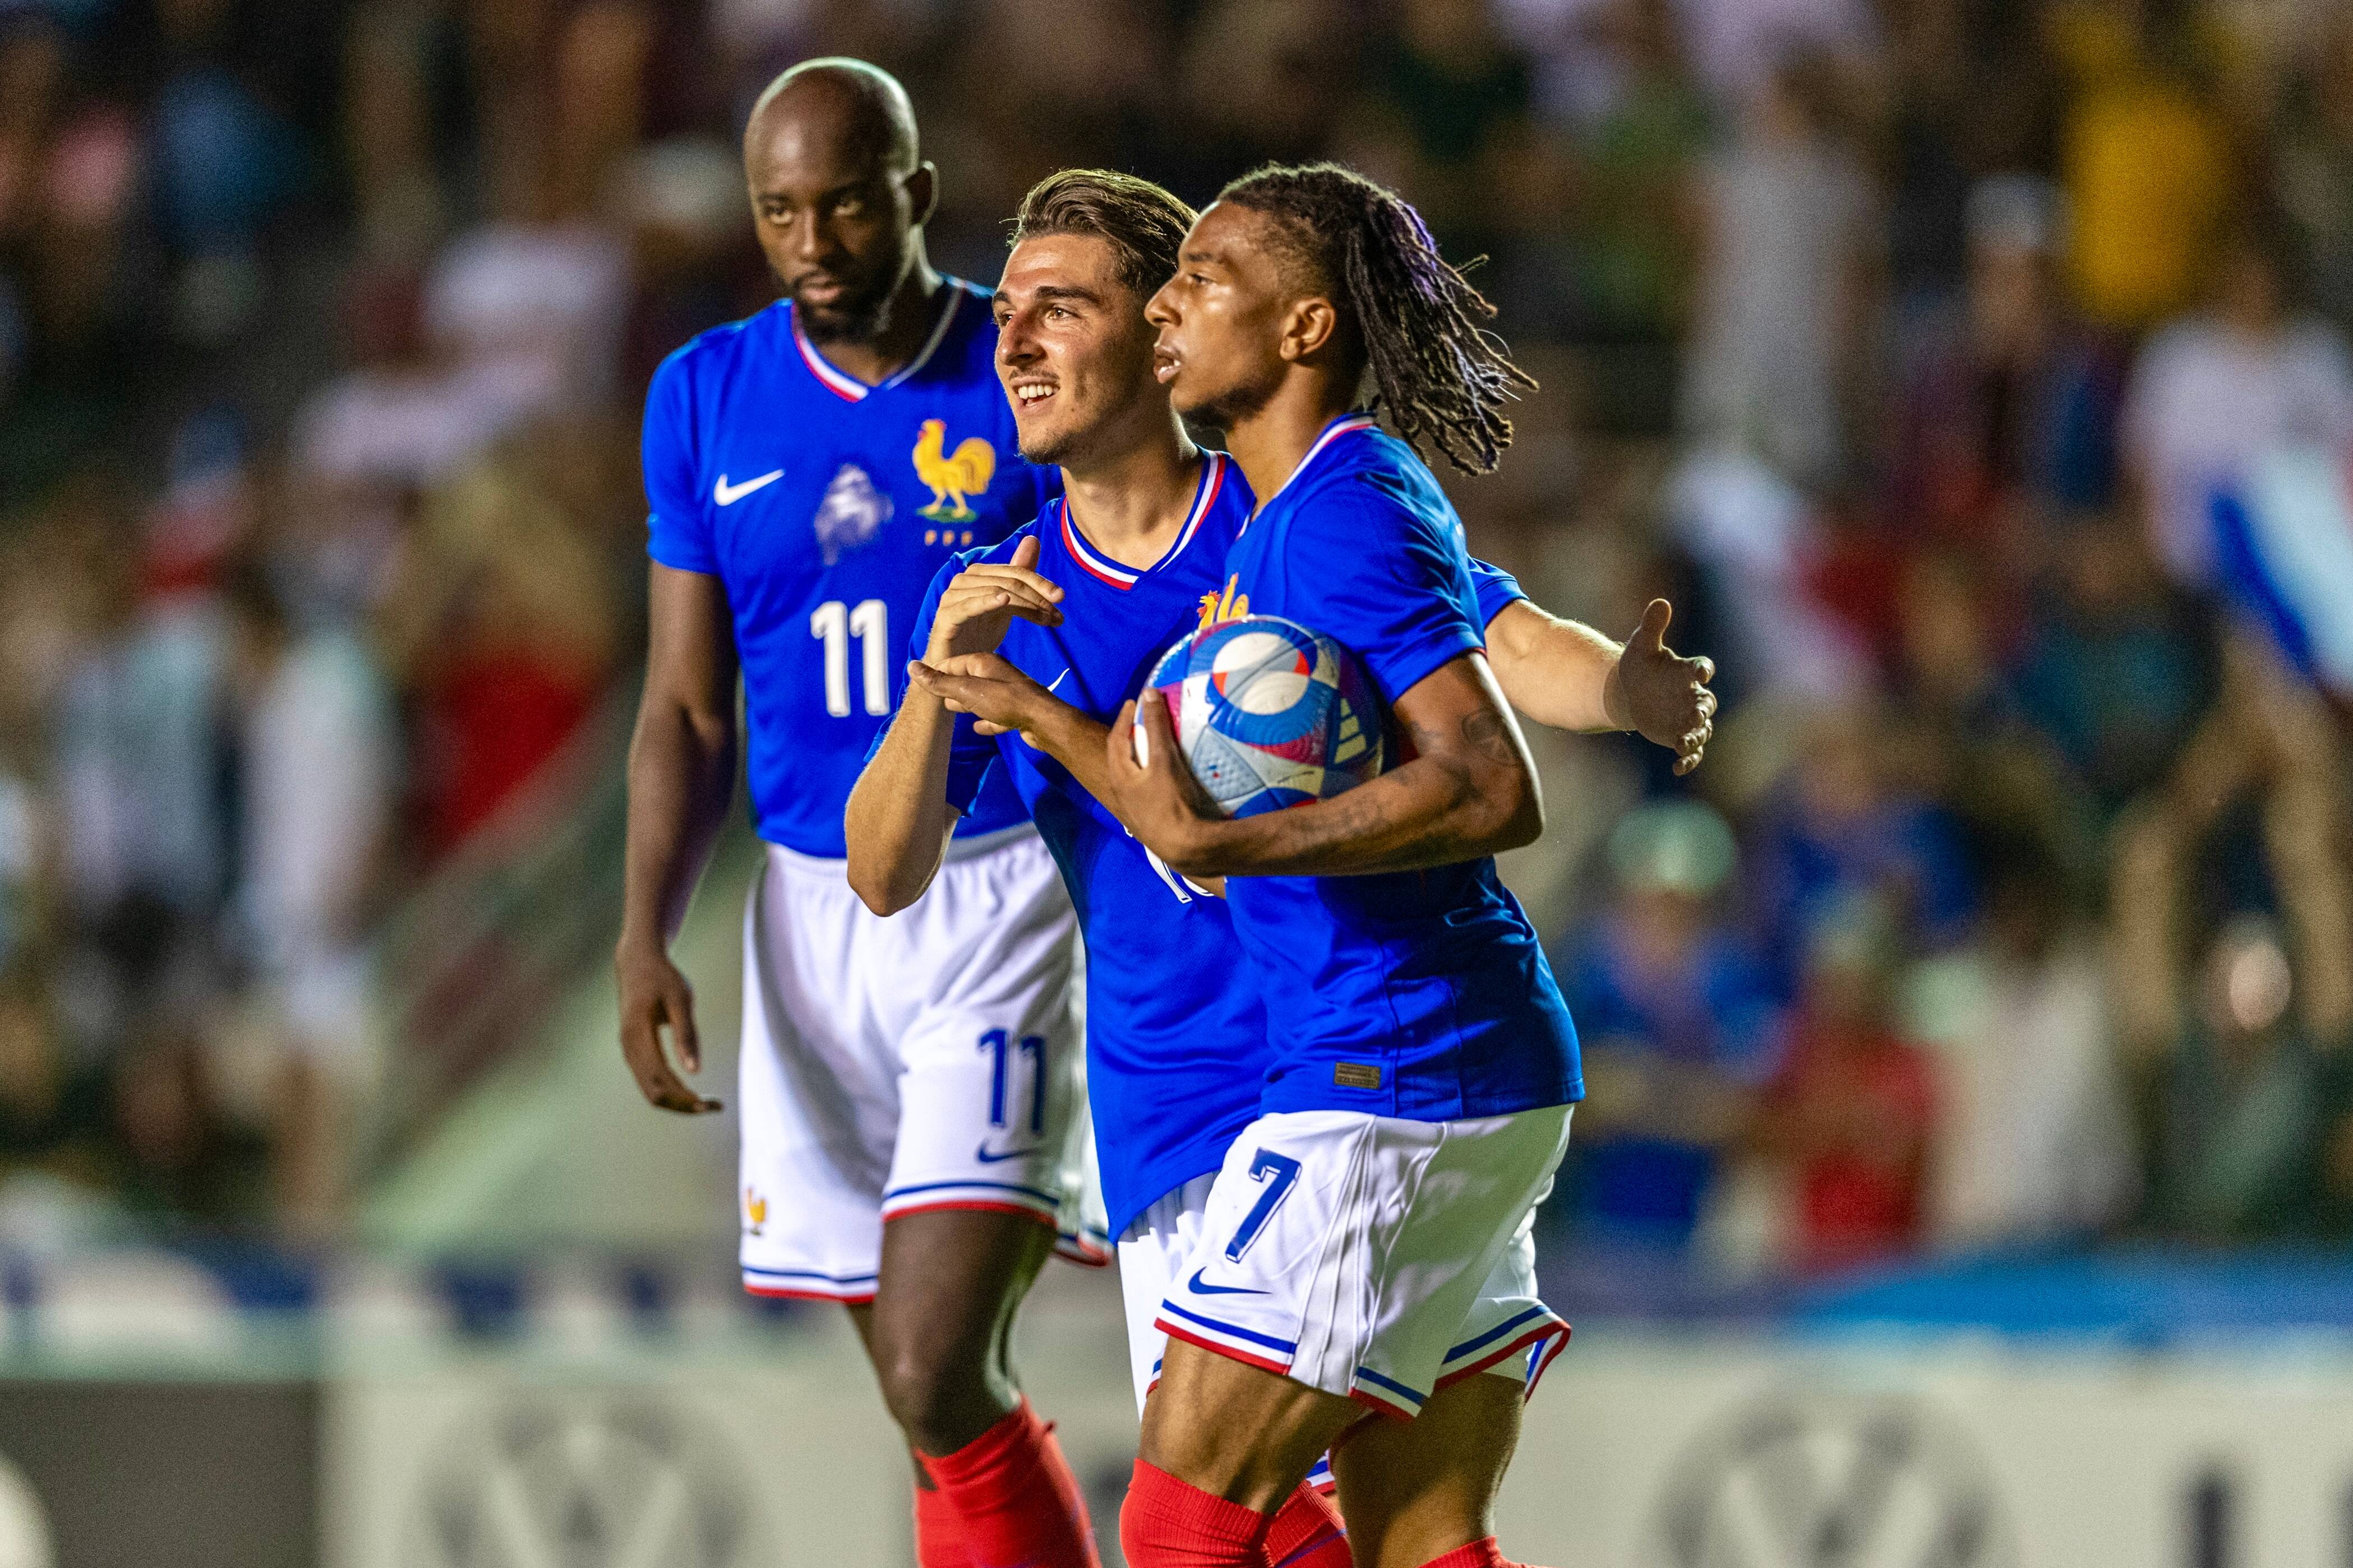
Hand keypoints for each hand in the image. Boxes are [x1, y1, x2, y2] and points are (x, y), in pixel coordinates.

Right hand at [615, 937, 720, 1113]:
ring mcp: (628, 1051)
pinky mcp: (634, 1051)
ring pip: (650, 1090)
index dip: (684, 1097)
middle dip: (683, 1105)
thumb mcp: (681, 999)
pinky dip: (670, 1091)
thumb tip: (695, 1071)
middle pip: (654, 1093)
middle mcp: (628, 1047)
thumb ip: (686, 1035)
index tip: (710, 1104)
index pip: (660, 1079)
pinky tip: (691, 1091)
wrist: (637, 962)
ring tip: (707, 1103)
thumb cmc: (662, 977)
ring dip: (677, 1101)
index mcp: (637, 1035)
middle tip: (716, 1106)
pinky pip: (649, 1081)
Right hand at [908, 652, 1052, 741]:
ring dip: (969, 703)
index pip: (953, 663)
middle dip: (953, 687)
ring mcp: (1008, 694)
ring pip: (982, 697)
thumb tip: (913, 667)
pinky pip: (996, 716)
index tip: (924, 683)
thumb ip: (941, 682)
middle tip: (939, 697)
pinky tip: (980, 728)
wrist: (1044, 721)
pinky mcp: (1016, 713)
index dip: (937, 672)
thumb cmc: (1006, 701)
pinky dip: (987, 721)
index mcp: (984, 662)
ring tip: (956, 709)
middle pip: (968, 679)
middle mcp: (996, 674)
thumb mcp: (967, 691)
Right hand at [924, 536, 1063, 662]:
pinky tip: (1004, 601)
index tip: (1061, 598)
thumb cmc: (979, 633)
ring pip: (995, 592)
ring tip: (1046, 621)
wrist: (954, 665)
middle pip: (1008, 582)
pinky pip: (968, 606)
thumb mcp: (1006, 603)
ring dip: (1026, 606)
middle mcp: (964, 580)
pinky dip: (987, 601)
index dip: (1040, 582)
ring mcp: (952, 598)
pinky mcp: (945, 617)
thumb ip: (1018, 573)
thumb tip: (1033, 538)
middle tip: (1058, 616)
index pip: (1015, 572)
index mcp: (979, 574)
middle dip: (1037, 597)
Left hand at [1102, 688, 1227, 872]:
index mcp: (1120, 776)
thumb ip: (1156, 726)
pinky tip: (1165, 778)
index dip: (1125, 718)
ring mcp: (1134, 809)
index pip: (1116, 739)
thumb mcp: (1163, 759)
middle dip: (1130, 738)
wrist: (1184, 847)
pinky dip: (1151, 776)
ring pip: (1132, 776)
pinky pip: (1145, 790)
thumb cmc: (1170, 802)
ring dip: (1140, 759)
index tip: (1136, 702)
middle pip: (1121, 758)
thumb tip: (1148, 693)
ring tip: (1155, 746)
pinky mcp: (1149, 820)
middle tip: (1143, 722)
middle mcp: (1121, 793)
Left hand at [1605, 599, 1716, 775]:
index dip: (1702, 670)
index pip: (1701, 668)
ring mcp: (1688, 717)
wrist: (1627, 691)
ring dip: (1696, 736)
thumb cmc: (1638, 665)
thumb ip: (1652, 625)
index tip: (1700, 673)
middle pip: (1706, 703)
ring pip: (1701, 729)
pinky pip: (1691, 750)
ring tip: (1683, 742)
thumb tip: (1661, 602)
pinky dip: (1688, 759)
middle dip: (1703, 709)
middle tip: (1696, 714)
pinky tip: (1678, 767)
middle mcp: (1692, 695)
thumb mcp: (1642, 645)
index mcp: (1686, 671)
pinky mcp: (1679, 735)